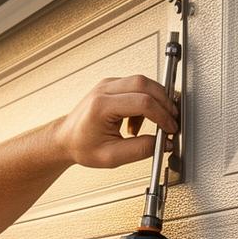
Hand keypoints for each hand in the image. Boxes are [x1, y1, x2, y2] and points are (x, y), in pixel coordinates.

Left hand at [51, 76, 178, 168]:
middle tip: (171, 120)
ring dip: (155, 101)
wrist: (66, 139)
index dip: (162, 115)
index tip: (169, 128)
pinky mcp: (112, 85)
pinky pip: (136, 86)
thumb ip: (140, 150)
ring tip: (154, 123)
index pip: (142, 102)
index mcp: (102, 106)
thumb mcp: (112, 156)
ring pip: (143, 81)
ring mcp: (108, 84)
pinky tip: (139, 119)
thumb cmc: (81, 146)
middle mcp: (104, 90)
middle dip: (164, 103)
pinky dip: (145, 100)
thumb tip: (164, 143)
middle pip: (145, 85)